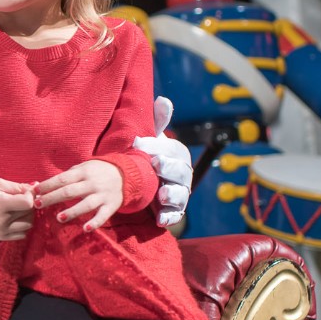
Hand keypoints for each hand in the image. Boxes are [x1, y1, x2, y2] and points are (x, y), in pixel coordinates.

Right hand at [0, 179, 35, 240]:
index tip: (25, 192)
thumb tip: (36, 188)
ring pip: (28, 225)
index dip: (30, 196)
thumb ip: (18, 186)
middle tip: (20, 199)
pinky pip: (22, 234)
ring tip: (17, 209)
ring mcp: (1, 231)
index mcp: (0, 204)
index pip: (28, 203)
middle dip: (29, 204)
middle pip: (29, 213)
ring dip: (27, 216)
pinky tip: (14, 219)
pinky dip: (22, 226)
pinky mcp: (0, 237)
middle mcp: (1, 221)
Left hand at [35, 159, 124, 231]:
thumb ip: (68, 176)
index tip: (35, 191)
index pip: (63, 179)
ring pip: (86, 204)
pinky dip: (95, 223)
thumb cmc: (97, 172)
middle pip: (70, 191)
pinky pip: (103, 216)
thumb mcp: (84, 168)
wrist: (125, 174)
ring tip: (59, 218)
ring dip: (72, 211)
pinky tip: (86, 229)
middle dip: (53, 198)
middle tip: (38, 204)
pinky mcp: (111, 206)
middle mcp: (92, 183)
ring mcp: (102, 195)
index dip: (48, 185)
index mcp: (83, 172)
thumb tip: (44, 185)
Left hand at [133, 96, 191, 227]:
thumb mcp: (152, 140)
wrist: (148, 182)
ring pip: (181, 195)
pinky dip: (169, 218)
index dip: (157, 146)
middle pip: (181, 171)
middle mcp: (182, 174)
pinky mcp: (173, 211)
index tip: (139, 143)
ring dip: (173, 195)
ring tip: (162, 194)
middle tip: (156, 164)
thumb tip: (163, 99)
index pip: (172, 149)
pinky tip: (160, 220)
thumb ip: (158, 122)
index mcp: (177, 155)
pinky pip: (174, 216)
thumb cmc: (151, 157)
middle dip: (170, 168)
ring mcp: (179, 194)